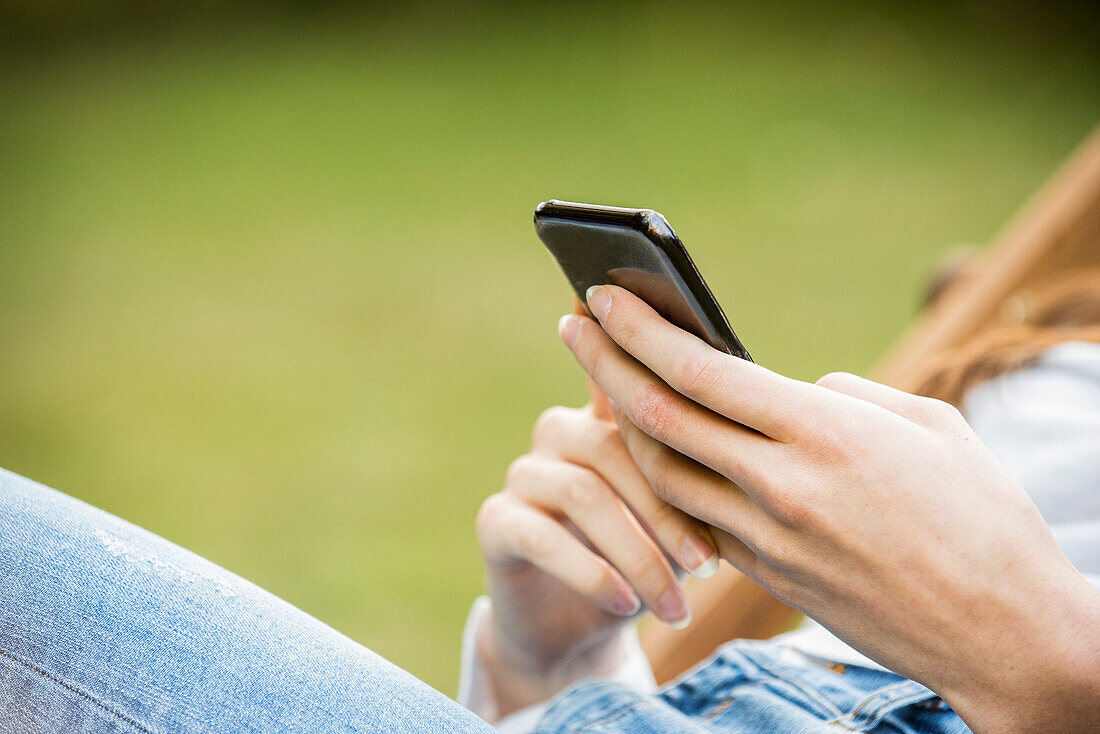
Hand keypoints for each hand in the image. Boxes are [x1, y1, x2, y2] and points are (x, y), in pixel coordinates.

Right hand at [474, 300, 718, 716]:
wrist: (578, 633)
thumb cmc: (648, 564)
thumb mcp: (683, 522)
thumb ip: (706, 478)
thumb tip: (777, 444)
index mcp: (609, 420)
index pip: (621, 372)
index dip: (623, 340)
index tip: (636, 307)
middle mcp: (561, 432)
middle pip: (614, 445)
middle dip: (668, 510)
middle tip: (708, 566)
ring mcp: (525, 472)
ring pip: (583, 492)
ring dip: (637, 554)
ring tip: (677, 606)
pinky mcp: (497, 520)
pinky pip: (541, 534)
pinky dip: (589, 572)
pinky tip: (623, 604)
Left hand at [559, 285, 1099, 732]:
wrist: (1002, 635)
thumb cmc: (984, 519)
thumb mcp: (931, 426)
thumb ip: (849, 397)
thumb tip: (796, 390)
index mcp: (824, 432)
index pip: (701, 370)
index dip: (641, 330)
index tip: (603, 296)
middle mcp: (782, 485)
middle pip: (661, 418)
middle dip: (605, 364)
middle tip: (571, 325)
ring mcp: (768, 540)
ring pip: (664, 474)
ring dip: (623, 426)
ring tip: (604, 386)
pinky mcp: (768, 579)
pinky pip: (697, 521)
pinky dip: (668, 483)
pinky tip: (658, 454)